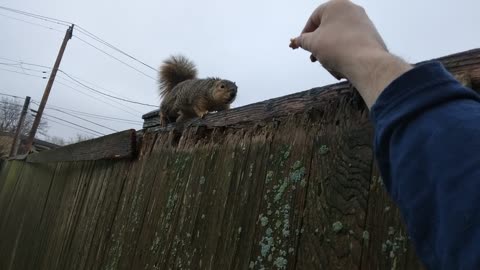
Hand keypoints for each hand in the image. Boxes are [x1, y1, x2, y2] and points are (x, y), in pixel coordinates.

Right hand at [292, 0, 411, 107]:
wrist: (366, 61)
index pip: (314, 18)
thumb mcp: (312, 43)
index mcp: (336, 5)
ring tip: (326, 64)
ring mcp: (363, 21)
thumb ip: (302, 40)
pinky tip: (340, 66)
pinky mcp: (370, 35)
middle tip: (313, 57)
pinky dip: (343, 52)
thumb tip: (298, 41)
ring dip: (329, 50)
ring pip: (339, 37)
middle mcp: (351, 9)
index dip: (305, 33)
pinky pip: (351, 43)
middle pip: (327, 27)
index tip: (302, 46)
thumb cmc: (337, 47)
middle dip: (318, 44)